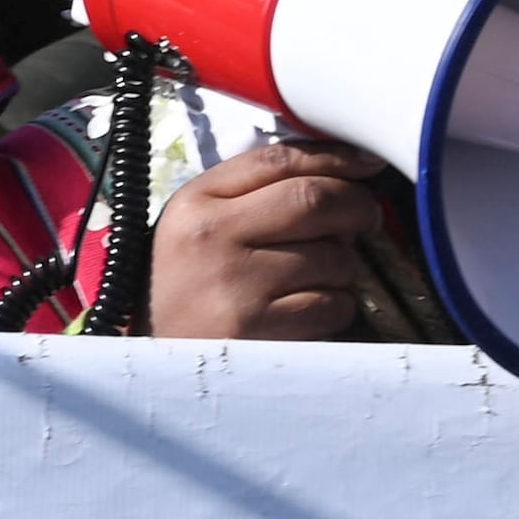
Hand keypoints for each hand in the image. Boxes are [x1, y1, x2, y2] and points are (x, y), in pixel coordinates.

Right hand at [142, 136, 402, 340]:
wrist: (152, 362)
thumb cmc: (185, 288)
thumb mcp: (197, 226)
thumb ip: (252, 194)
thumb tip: (342, 177)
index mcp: (196, 201)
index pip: (277, 159)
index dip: (334, 157)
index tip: (365, 165)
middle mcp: (212, 235)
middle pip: (313, 200)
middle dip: (357, 205)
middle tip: (366, 217)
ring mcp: (234, 284)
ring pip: (332, 256)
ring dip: (343, 265)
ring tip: (318, 274)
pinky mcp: (257, 329)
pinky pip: (331, 304)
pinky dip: (336, 305)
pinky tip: (310, 309)